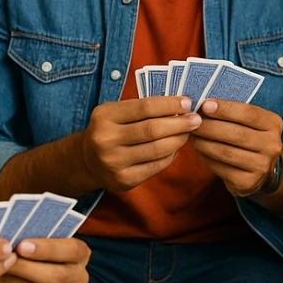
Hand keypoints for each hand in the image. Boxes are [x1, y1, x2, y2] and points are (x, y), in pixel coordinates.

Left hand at [0, 237, 90, 282]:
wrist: (27, 263)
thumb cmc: (31, 243)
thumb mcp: (36, 233)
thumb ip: (31, 232)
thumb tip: (13, 234)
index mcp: (80, 253)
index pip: (71, 251)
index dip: (47, 249)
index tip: (21, 246)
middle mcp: (78, 277)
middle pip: (58, 277)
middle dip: (28, 269)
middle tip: (6, 262)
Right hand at [76, 96, 199, 191]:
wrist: (87, 161)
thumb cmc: (110, 129)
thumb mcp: (116, 112)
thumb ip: (143, 108)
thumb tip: (181, 105)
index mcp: (104, 116)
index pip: (145, 107)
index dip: (170, 104)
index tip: (188, 102)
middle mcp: (106, 140)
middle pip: (152, 129)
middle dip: (179, 123)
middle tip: (196, 119)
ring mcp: (113, 162)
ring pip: (157, 149)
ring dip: (178, 140)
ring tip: (188, 132)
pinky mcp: (123, 180)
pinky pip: (156, 166)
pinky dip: (170, 155)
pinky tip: (175, 148)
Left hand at [190, 98, 282, 197]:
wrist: (261, 168)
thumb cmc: (249, 136)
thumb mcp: (249, 122)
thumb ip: (232, 113)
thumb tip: (203, 106)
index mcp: (273, 124)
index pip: (249, 113)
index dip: (226, 109)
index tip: (205, 105)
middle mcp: (272, 145)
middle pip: (236, 133)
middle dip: (210, 126)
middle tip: (192, 122)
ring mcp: (262, 166)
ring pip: (226, 152)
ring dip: (204, 143)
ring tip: (192, 135)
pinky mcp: (248, 182)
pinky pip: (221, 168)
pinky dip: (206, 158)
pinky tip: (199, 151)